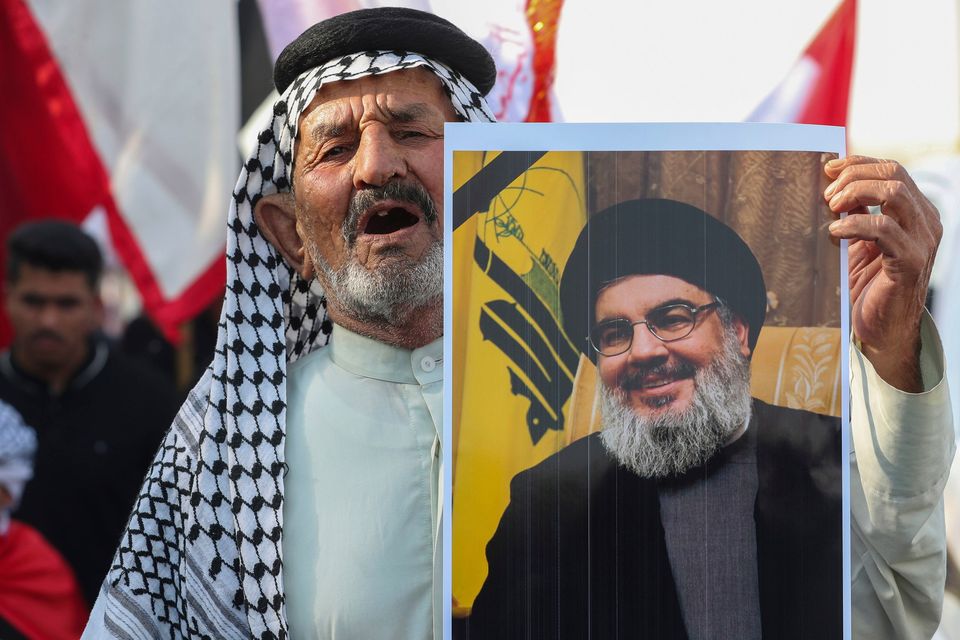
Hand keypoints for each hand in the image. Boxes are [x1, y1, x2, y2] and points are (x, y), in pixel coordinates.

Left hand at [824, 156, 941, 391]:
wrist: (881, 330)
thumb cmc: (867, 286)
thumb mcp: (859, 242)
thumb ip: (856, 214)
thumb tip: (833, 186)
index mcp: (915, 212)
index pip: (892, 171)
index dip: (859, 163)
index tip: (829, 167)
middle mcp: (925, 222)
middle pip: (894, 175)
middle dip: (854, 177)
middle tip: (827, 195)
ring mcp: (922, 240)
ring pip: (894, 193)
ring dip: (856, 194)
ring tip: (832, 209)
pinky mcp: (911, 262)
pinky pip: (884, 229)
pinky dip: (855, 224)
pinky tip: (835, 232)